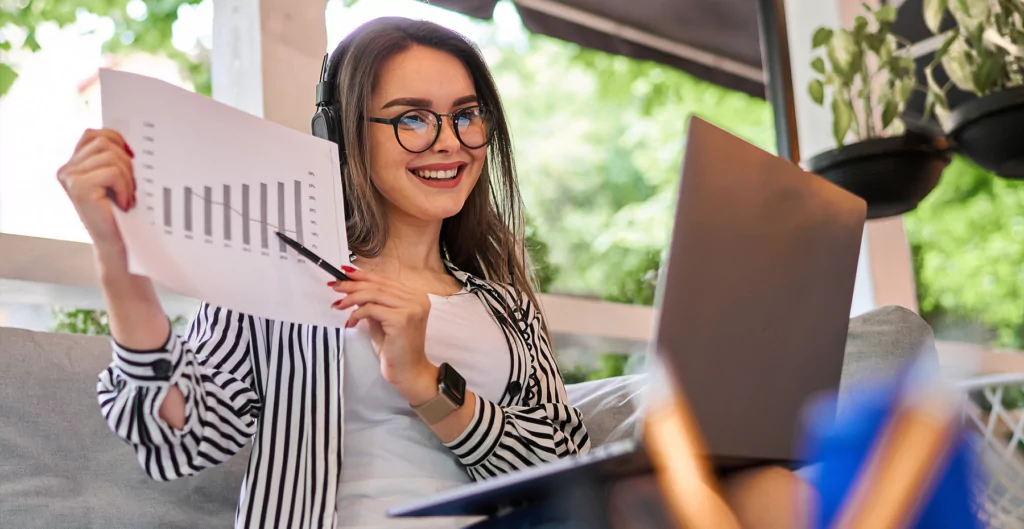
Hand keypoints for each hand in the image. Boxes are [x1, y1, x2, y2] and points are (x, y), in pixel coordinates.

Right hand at [57, 129, 135, 255]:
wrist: (118, 246)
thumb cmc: (122, 214)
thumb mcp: (116, 180)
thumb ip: (113, 157)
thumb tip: (129, 138)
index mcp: (74, 165)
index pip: (94, 134)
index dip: (117, 140)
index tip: (132, 158)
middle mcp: (67, 169)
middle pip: (104, 142)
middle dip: (126, 162)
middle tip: (131, 187)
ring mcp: (70, 177)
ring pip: (110, 155)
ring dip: (127, 177)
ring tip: (127, 197)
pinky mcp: (79, 187)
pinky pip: (112, 171)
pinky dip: (125, 186)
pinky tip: (124, 203)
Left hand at [330, 267, 438, 403]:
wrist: (408, 373)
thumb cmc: (395, 349)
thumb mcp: (383, 321)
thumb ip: (374, 304)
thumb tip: (352, 288)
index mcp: (416, 296)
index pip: (385, 281)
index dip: (363, 276)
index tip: (344, 273)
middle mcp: (417, 299)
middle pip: (378, 285)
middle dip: (353, 285)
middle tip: (334, 286)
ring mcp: (411, 308)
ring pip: (373, 294)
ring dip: (351, 298)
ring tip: (337, 304)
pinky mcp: (401, 319)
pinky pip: (371, 309)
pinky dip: (356, 313)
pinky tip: (350, 322)